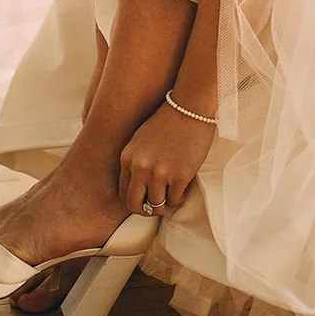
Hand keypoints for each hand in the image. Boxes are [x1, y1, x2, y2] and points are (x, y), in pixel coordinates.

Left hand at [118, 100, 214, 215]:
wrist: (190, 105)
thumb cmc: (168, 121)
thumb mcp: (140, 140)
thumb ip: (135, 162)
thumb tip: (138, 190)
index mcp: (127, 158)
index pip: (123, 194)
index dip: (136, 200)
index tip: (147, 198)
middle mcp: (140, 168)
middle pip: (135, 206)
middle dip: (147, 210)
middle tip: (159, 204)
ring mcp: (159, 173)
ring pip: (157, 206)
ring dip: (166, 202)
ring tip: (174, 190)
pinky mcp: (179, 176)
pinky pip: (175, 200)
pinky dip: (180, 196)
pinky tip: (184, 182)